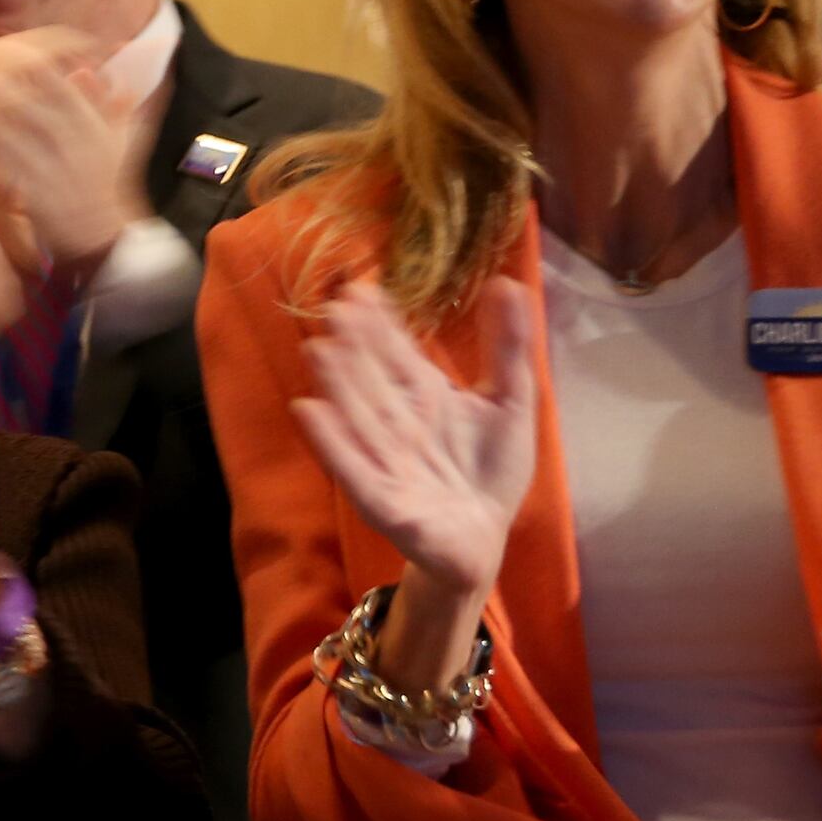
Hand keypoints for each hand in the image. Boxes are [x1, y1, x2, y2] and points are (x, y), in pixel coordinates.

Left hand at [0, 29, 152, 273]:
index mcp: (86, 118)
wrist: (103, 239)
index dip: (6, 56)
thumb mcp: (117, 140)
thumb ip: (108, 103)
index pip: (44, 69)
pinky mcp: (31, 197)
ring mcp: (51, 168)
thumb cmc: (105, 185)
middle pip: (13, 92)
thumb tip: (90, 70)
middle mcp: (70, 139)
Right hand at [289, 278, 538, 599]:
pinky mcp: (382, 503)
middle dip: (356, 347)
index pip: (397, 353)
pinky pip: (355, 470)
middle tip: (337, 307)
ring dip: (338, 386)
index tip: (363, 288)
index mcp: (425, 396)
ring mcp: (386, 461)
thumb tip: (508, 282)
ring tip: (319, 350)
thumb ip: (508, 347)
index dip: (381, 323)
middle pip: (373, 380)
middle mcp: (398, 423)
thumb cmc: (491, 469)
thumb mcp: (511, 401)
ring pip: (359, 418)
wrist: (484, 538)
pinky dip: (333, 444)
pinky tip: (310, 413)